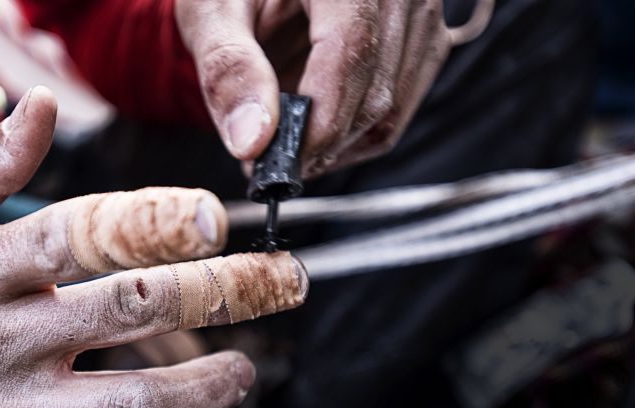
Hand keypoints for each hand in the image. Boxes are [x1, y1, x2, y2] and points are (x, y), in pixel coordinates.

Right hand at [0, 88, 307, 407]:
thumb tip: (38, 105)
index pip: (74, 238)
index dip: (151, 225)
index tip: (213, 217)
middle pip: (125, 310)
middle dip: (217, 292)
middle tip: (277, 280)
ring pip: (129, 401)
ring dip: (203, 386)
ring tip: (246, 369)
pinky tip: (177, 400)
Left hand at [175, 0, 452, 176]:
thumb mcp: (213, 9)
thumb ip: (228, 68)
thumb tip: (252, 142)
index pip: (352, 54)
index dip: (316, 124)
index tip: (271, 165)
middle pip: (376, 93)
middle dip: (318, 143)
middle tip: (264, 160)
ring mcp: (420, 12)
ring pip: (392, 109)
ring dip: (335, 142)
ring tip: (282, 136)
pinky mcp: (421, 36)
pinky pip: (399, 103)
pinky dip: (354, 129)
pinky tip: (312, 122)